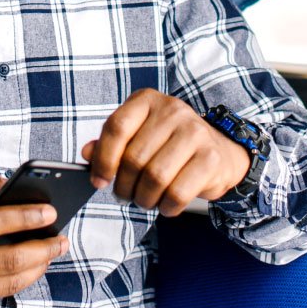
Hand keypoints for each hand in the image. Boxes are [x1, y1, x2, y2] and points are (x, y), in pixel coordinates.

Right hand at [0, 170, 68, 307]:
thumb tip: (10, 182)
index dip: (26, 217)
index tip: (51, 211)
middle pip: (10, 262)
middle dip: (43, 249)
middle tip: (62, 238)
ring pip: (10, 284)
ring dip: (37, 268)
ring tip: (52, 251)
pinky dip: (16, 281)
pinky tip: (28, 266)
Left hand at [80, 89, 249, 216]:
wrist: (219, 151)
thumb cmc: (169, 145)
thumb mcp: (139, 135)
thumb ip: (112, 142)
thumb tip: (86, 153)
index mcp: (147, 100)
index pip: (116, 127)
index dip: (103, 159)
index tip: (99, 181)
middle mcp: (172, 110)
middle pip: (134, 158)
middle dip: (124, 186)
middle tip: (126, 194)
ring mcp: (195, 132)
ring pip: (155, 178)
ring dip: (144, 199)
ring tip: (145, 199)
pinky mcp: (210, 158)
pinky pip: (177, 193)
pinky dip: (166, 207)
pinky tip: (166, 204)